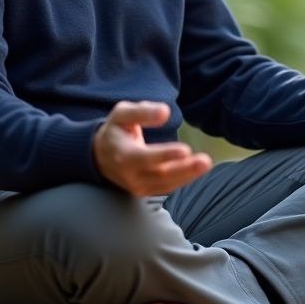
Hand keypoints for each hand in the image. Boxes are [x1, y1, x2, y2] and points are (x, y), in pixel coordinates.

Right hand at [93, 101, 212, 196]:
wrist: (99, 156)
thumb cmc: (115, 130)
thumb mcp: (122, 114)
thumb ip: (142, 112)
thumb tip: (164, 112)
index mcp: (123, 154)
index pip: (145, 157)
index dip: (165, 155)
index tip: (185, 150)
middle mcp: (130, 175)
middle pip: (160, 175)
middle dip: (184, 169)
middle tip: (205, 161)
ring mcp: (137, 186)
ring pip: (166, 184)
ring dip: (188, 175)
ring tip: (204, 164)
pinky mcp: (145, 191)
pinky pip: (167, 187)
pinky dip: (183, 179)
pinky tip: (195, 169)